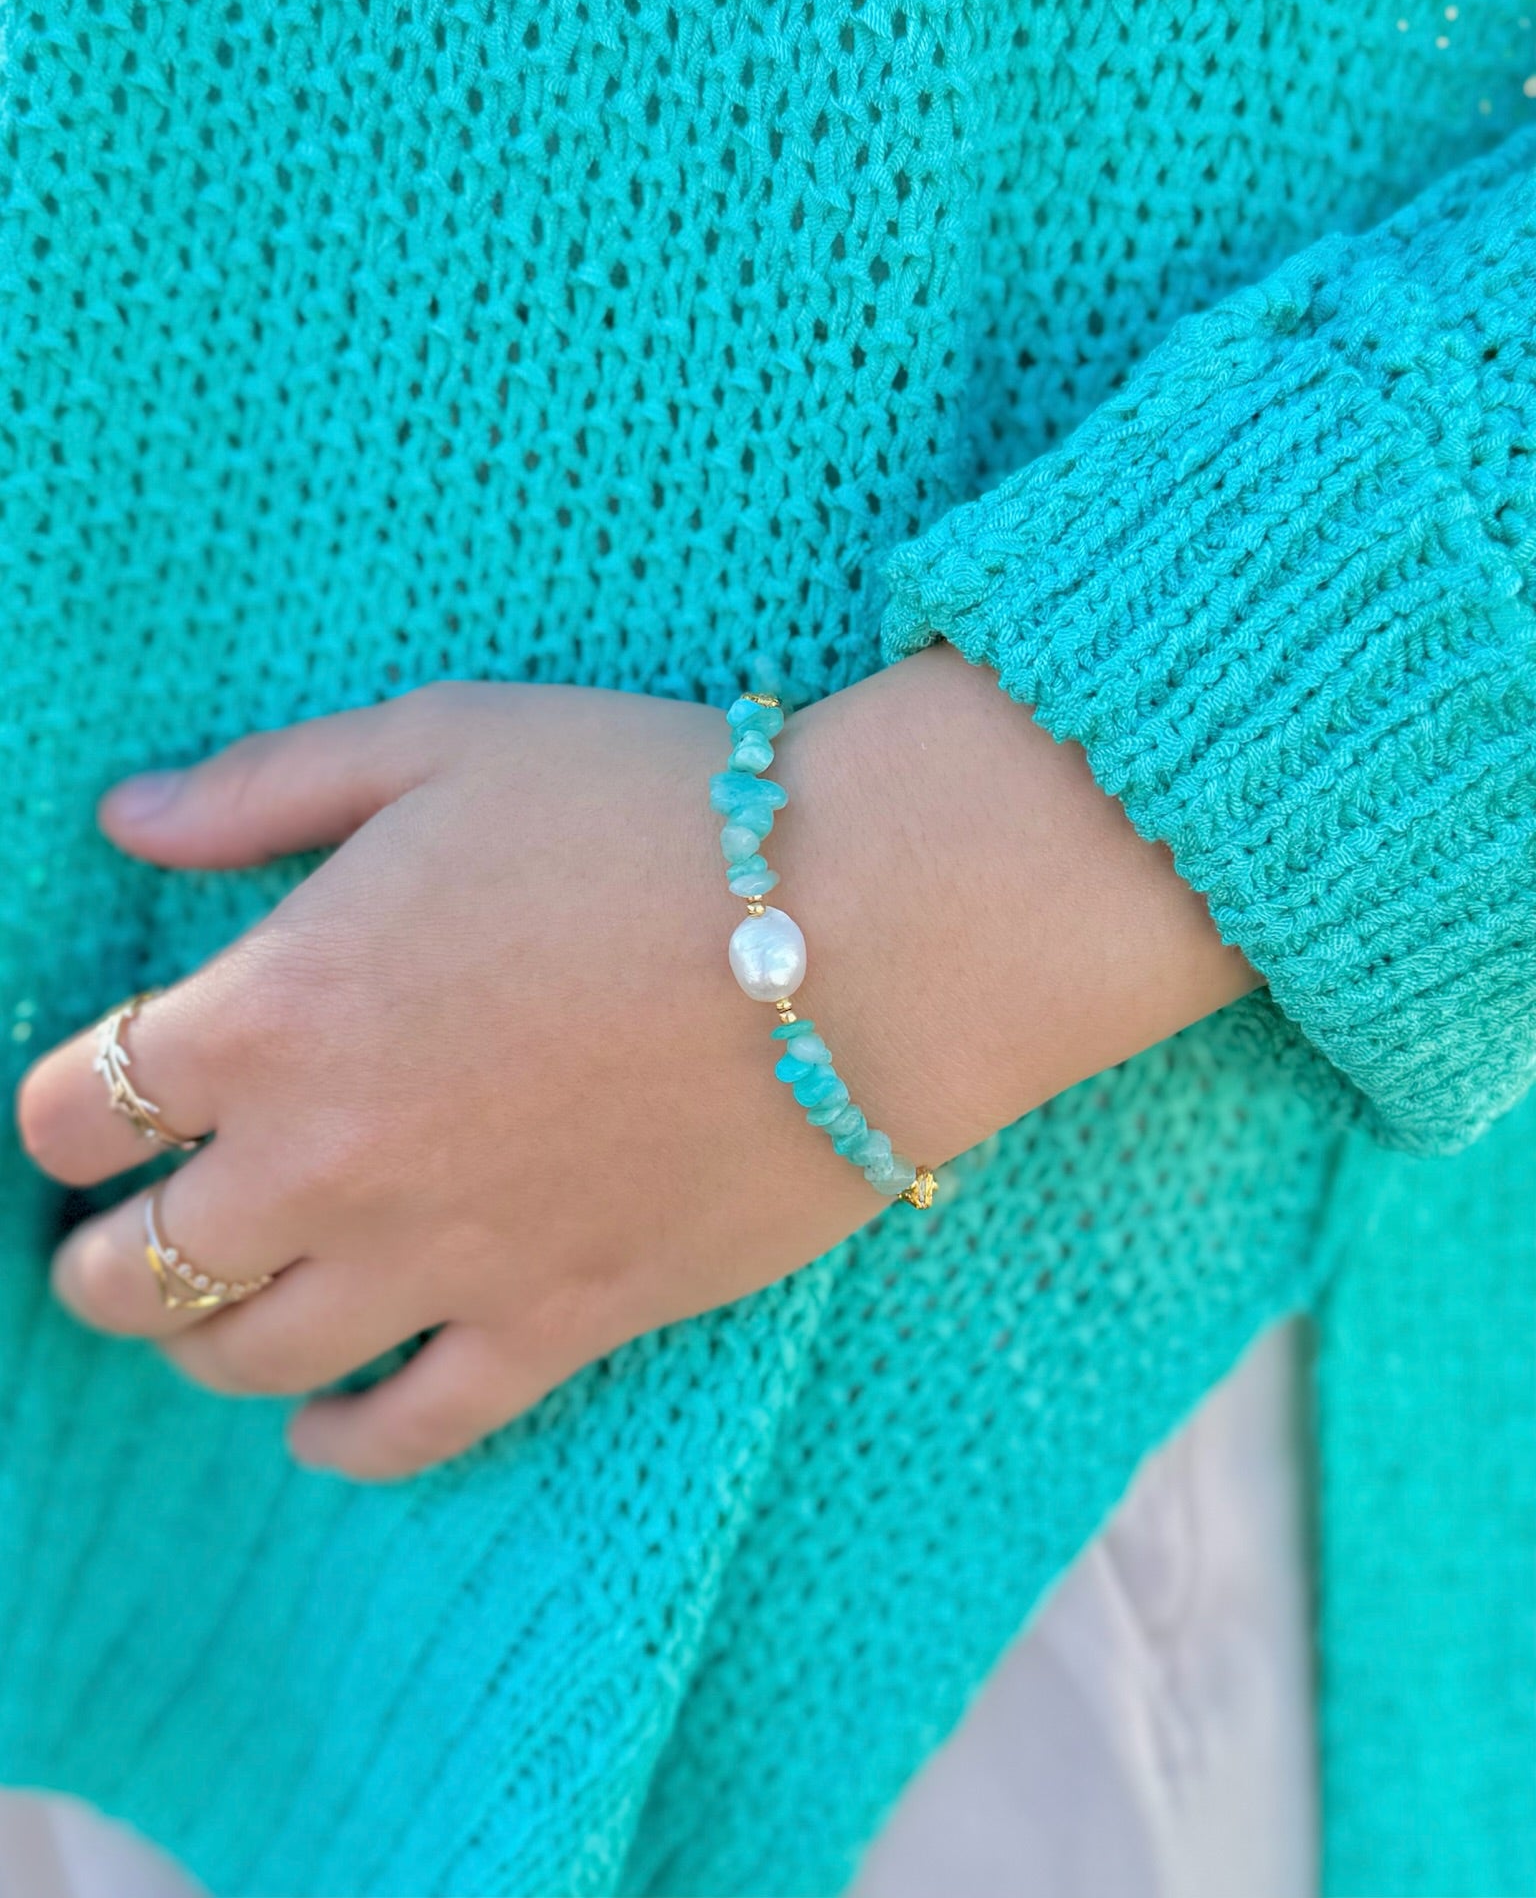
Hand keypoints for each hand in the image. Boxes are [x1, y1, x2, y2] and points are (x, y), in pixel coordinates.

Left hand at [16, 652, 1259, 1478]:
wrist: (863, 929)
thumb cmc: (650, 808)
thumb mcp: (439, 742)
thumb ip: (263, 787)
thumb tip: (124, 820)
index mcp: (274, 1008)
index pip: (73, 1104)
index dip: (54, 1107)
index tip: (81, 1102)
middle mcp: (326, 1160)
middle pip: (134, 1268)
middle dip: (96, 1258)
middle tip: (114, 1239)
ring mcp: (440, 1260)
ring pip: (246, 1361)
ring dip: (195, 1347)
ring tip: (206, 1316)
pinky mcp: (557, 1323)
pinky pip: (408, 1430)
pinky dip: (341, 1441)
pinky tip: (325, 1421)